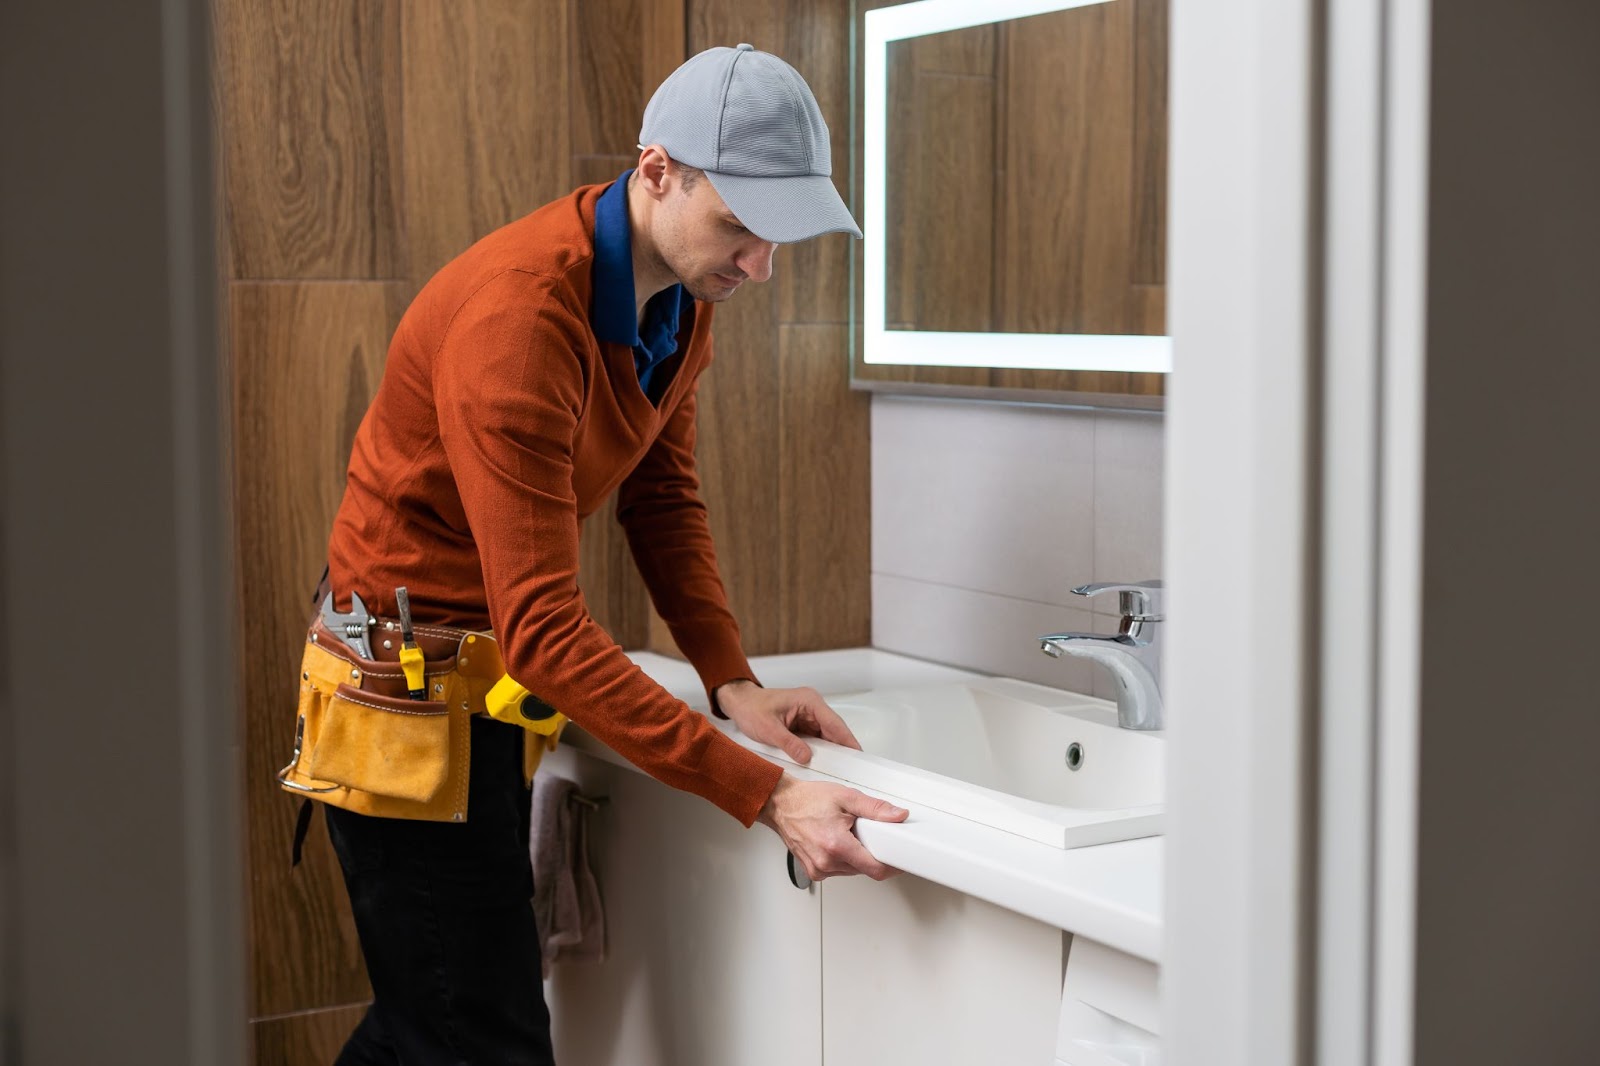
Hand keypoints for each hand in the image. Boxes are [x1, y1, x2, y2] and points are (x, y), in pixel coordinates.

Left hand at [714, 680, 861, 765]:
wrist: (740, 704)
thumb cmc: (751, 708)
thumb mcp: (768, 729)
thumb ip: (788, 743)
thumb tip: (807, 757)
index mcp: (809, 701)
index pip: (835, 723)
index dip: (848, 740)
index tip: (858, 756)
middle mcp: (813, 707)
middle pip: (835, 731)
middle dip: (842, 749)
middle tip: (851, 769)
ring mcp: (809, 716)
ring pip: (827, 737)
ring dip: (831, 752)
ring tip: (839, 770)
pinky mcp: (803, 725)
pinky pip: (817, 740)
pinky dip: (820, 751)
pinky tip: (822, 764)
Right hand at [758, 772, 908, 881]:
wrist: (781, 804)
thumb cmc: (807, 800)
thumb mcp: (846, 797)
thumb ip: (875, 808)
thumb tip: (897, 816)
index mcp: (836, 845)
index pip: (875, 869)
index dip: (892, 866)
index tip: (898, 859)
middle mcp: (826, 862)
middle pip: (865, 869)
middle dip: (871, 853)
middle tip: (865, 833)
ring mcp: (819, 869)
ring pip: (852, 871)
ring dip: (856, 856)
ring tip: (845, 834)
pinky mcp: (814, 872)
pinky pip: (839, 871)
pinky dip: (843, 859)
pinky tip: (835, 842)